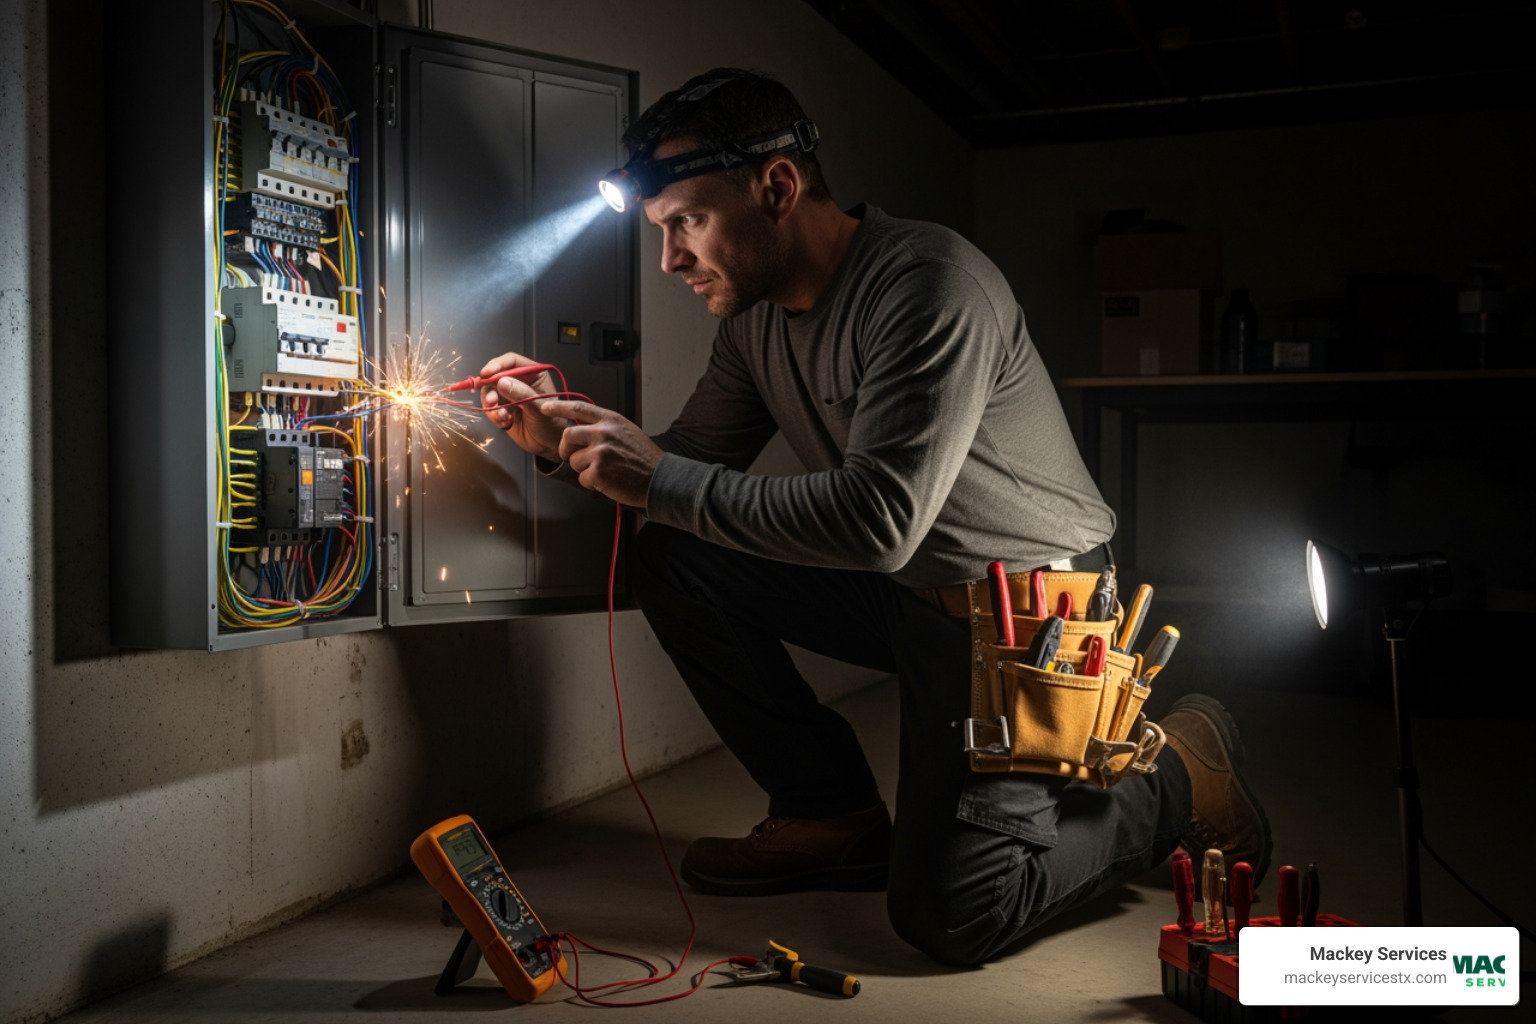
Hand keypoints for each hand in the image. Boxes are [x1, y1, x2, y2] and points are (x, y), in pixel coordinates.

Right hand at [477, 352, 565, 460]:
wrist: (550, 446)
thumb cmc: (553, 425)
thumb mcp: (540, 408)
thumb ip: (522, 395)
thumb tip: (501, 382)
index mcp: (533, 374)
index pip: (511, 362)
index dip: (497, 365)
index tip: (486, 373)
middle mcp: (519, 382)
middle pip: (495, 376)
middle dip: (490, 388)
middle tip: (492, 400)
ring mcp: (510, 396)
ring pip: (490, 392)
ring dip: (491, 404)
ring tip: (501, 415)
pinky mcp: (503, 410)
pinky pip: (490, 408)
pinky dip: (494, 415)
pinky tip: (505, 422)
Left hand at [540, 399, 661, 507]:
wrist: (660, 478)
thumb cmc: (644, 458)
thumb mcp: (626, 431)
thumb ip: (604, 427)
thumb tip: (582, 430)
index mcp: (610, 420)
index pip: (578, 408)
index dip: (558, 406)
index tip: (545, 406)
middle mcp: (603, 432)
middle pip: (568, 436)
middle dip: (566, 449)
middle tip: (572, 457)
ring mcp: (600, 451)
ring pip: (574, 460)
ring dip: (584, 469)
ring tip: (605, 471)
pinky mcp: (598, 470)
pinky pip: (582, 478)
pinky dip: (592, 483)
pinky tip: (609, 481)